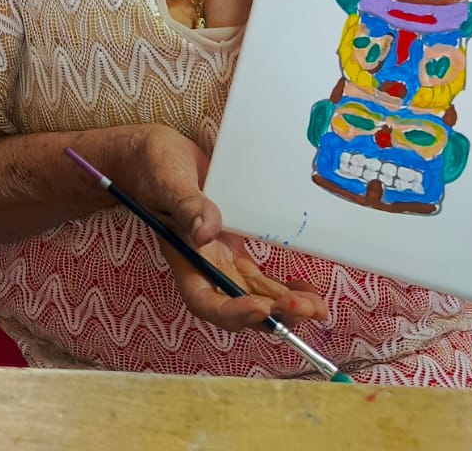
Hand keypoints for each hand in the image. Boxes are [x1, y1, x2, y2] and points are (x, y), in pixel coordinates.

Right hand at [108, 124, 327, 332]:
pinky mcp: (235, 246)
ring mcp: (221, 258)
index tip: (261, 308)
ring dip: (286, 307)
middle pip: (239, 305)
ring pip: (256, 295)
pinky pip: (261, 276)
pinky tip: (307, 291)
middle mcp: (204, 266)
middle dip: (273, 315)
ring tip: (318, 309)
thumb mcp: (168, 181)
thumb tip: (205, 233)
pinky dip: (284, 287)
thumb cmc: (153, 167)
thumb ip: (187, 206)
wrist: (154, 155)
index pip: (205, 300)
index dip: (233, 312)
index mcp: (184, 258)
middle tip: (306, 311)